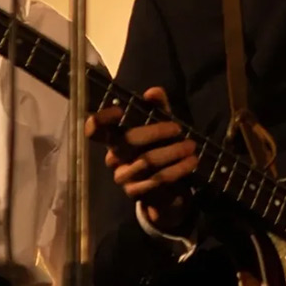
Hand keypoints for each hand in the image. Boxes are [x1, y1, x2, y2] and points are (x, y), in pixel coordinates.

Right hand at [85, 87, 197, 231]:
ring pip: (146, 161)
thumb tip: (153, 92)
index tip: (120, 111)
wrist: (169, 190)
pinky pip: (156, 180)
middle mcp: (113, 157)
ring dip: (173, 152)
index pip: (95, 129)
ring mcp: (122, 177)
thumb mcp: (163, 126)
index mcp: (114, 138)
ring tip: (191, 147)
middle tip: (179, 128)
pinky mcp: (135, 194)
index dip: (101, 119)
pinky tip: (190, 163)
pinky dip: (177, 169)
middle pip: (127, 140)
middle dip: (156, 132)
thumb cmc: (162, 150)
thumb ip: (158, 108)